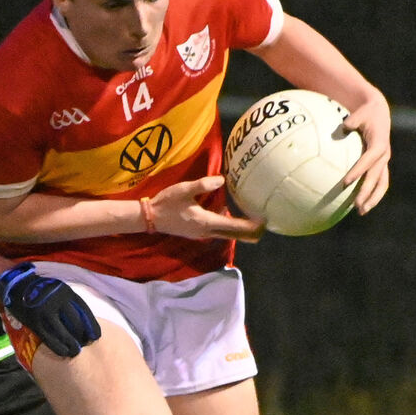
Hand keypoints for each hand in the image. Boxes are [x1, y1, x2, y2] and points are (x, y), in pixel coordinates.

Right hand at [0, 263, 100, 358]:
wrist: (16, 284)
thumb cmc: (42, 289)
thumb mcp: (58, 289)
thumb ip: (70, 302)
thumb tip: (83, 322)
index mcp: (66, 292)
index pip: (84, 310)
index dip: (92, 325)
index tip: (95, 337)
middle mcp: (57, 301)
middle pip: (75, 322)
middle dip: (81, 336)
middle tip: (84, 345)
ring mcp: (45, 311)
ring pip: (63, 332)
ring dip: (71, 345)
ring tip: (75, 351)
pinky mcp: (34, 322)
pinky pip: (49, 338)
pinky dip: (58, 347)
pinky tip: (63, 352)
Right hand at [149, 177, 265, 241]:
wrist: (150, 218)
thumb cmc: (166, 203)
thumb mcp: (184, 190)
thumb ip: (203, 185)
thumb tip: (222, 180)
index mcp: (206, 222)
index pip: (234, 226)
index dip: (250, 225)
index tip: (264, 221)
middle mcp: (207, 231)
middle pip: (234, 234)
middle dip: (250, 231)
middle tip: (266, 225)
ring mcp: (202, 234)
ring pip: (227, 233)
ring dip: (239, 228)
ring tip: (253, 220)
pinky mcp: (198, 232)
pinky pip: (218, 230)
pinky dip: (228, 226)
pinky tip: (229, 214)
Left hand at [341, 95, 391, 214]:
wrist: (378, 112)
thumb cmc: (365, 112)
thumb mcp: (360, 112)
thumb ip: (353, 120)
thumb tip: (342, 127)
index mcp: (379, 143)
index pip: (368, 160)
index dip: (358, 171)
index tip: (346, 182)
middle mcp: (383, 155)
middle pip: (376, 177)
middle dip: (367, 192)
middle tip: (357, 206)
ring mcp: (383, 161)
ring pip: (381, 184)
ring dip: (372, 199)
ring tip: (361, 211)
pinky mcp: (380, 164)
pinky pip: (377, 182)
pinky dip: (370, 193)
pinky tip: (359, 203)